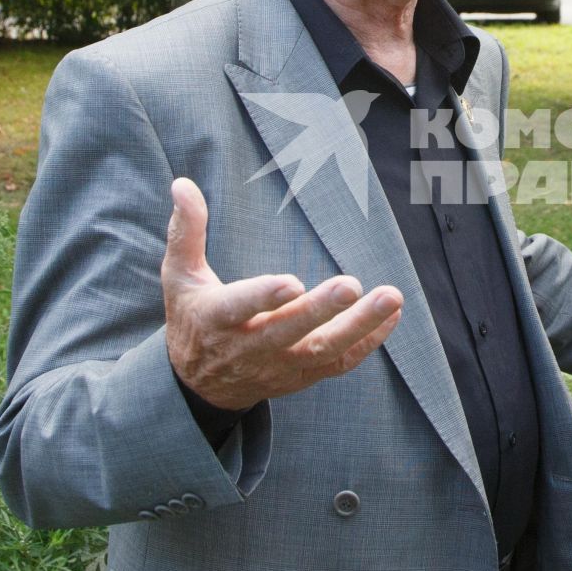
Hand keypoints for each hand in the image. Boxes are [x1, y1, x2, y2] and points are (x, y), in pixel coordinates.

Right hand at [162, 177, 403, 409]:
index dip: (264, 297)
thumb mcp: (179, 276)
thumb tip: (183, 184)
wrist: (201, 385)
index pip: (239, 308)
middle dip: (321, 310)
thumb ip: (185, 231)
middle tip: (352, 285)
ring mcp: (278, 366)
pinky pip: (339, 363)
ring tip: (391, 297)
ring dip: (360, 326)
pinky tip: (392, 316)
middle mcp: (248, 348)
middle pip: (288, 332)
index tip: (292, 283)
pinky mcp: (301, 376)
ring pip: (322, 350)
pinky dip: (368, 342)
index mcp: (216, 319)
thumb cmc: (192, 317)